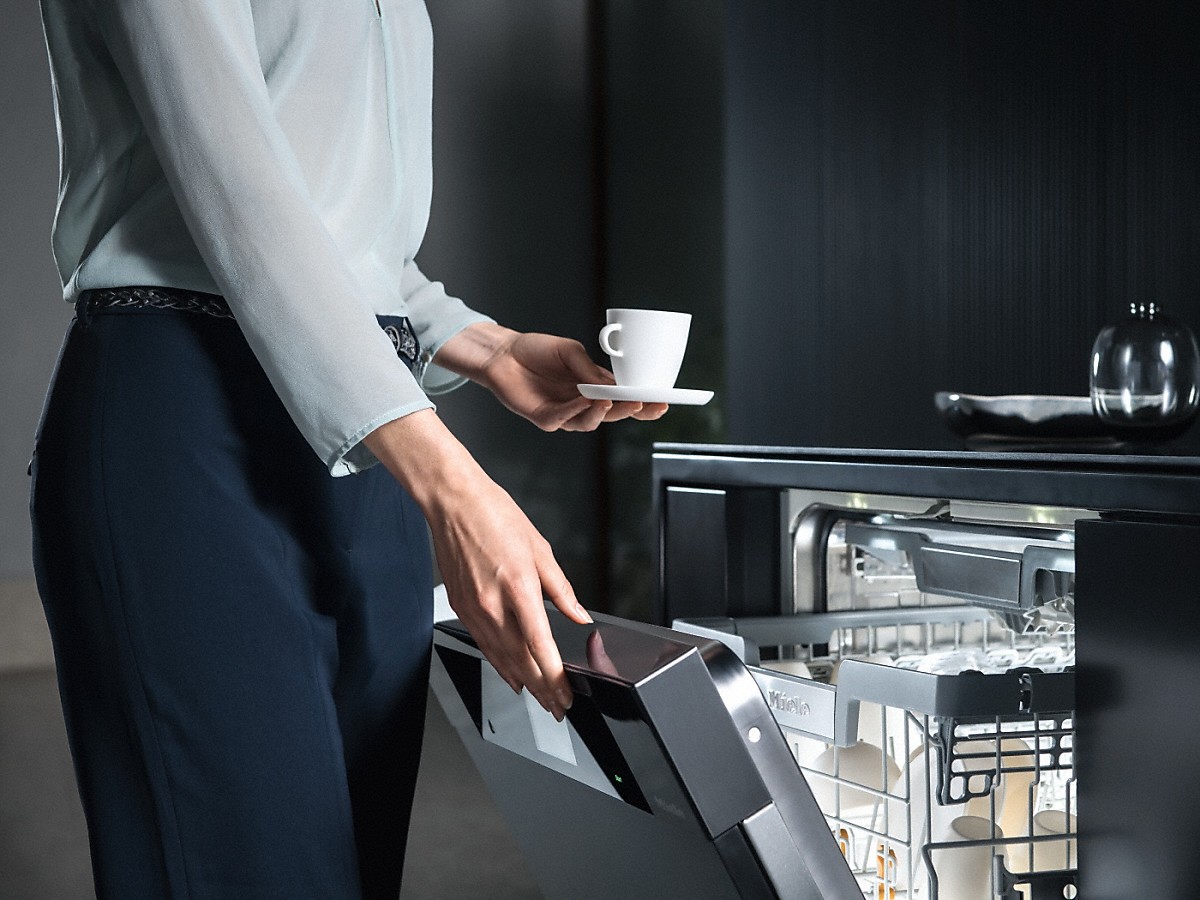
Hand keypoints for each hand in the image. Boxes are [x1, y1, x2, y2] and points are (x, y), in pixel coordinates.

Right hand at [364, 410, 590, 719]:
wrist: (454, 503)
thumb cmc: (496, 517)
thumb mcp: (541, 550)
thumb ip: (562, 590)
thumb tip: (579, 616)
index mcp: (519, 589)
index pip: (540, 648)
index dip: (555, 678)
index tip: (566, 695)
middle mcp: (493, 605)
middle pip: (521, 661)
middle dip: (542, 690)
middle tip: (558, 708)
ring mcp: (474, 609)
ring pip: (500, 658)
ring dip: (522, 683)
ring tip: (540, 699)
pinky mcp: (461, 608)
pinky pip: (483, 645)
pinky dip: (499, 664)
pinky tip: (510, 675)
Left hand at [437, 323, 667, 429]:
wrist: (503, 353)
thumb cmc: (537, 351)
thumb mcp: (570, 352)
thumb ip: (588, 369)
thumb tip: (609, 383)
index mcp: (594, 388)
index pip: (624, 400)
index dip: (644, 403)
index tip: (663, 400)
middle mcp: (582, 404)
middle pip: (612, 415)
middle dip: (630, 411)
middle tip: (644, 403)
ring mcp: (564, 414)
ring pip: (589, 422)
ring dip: (603, 413)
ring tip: (613, 401)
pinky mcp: (543, 418)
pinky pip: (563, 420)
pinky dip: (575, 411)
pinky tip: (585, 401)